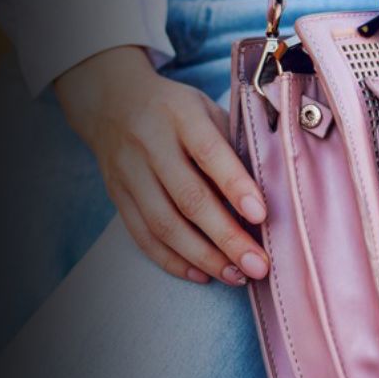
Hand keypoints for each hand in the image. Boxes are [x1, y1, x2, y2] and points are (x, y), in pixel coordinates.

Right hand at [54, 46, 269, 285]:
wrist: (112, 101)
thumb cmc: (176, 110)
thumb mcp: (205, 109)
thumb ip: (230, 145)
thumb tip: (267, 196)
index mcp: (181, 116)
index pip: (209, 152)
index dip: (235, 185)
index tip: (261, 215)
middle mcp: (150, 144)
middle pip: (188, 198)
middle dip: (226, 237)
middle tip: (257, 266)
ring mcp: (129, 172)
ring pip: (164, 224)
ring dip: (203, 257)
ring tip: (235, 276)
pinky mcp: (117, 196)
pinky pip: (143, 236)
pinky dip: (173, 260)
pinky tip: (201, 274)